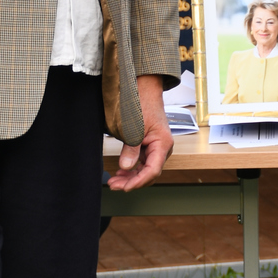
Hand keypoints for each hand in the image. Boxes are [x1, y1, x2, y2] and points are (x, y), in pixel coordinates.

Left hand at [108, 73, 173, 191]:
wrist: (145, 90)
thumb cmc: (143, 104)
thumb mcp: (134, 127)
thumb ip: (131, 149)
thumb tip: (126, 167)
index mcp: (163, 144)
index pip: (153, 170)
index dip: (139, 181)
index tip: (125, 187)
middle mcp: (162, 149)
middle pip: (149, 173)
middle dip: (132, 181)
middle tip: (114, 185)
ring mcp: (156, 148)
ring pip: (145, 170)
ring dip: (130, 177)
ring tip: (114, 181)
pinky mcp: (149, 146)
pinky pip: (142, 162)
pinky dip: (131, 169)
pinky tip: (120, 172)